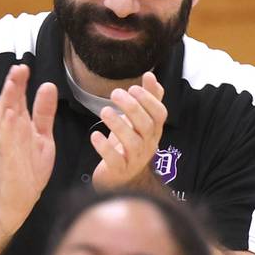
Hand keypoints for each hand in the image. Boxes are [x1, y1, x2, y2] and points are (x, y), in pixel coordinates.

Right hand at [0, 65, 56, 231]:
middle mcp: (10, 133)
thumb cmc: (29, 168)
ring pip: (5, 120)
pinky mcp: (7, 160)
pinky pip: (6, 143)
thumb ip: (44, 112)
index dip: (18, 83)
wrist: (19, 199)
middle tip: (18, 69)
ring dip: (7, 103)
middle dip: (12, 87)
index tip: (23, 67)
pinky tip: (10, 116)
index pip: (17, 99)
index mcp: (18, 126)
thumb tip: (48, 85)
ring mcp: (7, 146)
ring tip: (11, 85)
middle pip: (9, 105)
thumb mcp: (43, 136)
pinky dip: (8, 129)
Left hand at [91, 72, 165, 189]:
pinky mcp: (119, 171)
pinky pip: (114, 160)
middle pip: (147, 126)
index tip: (133, 87)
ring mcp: (134, 159)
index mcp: (153, 131)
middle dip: (132, 107)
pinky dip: (105, 147)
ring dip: (118, 125)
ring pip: (132, 142)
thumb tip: (151, 76)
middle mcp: (147, 145)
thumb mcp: (139, 121)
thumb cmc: (129, 145)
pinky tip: (95, 135)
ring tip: (104, 112)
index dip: (149, 100)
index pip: (159, 114)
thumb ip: (147, 99)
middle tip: (115, 94)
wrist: (120, 179)